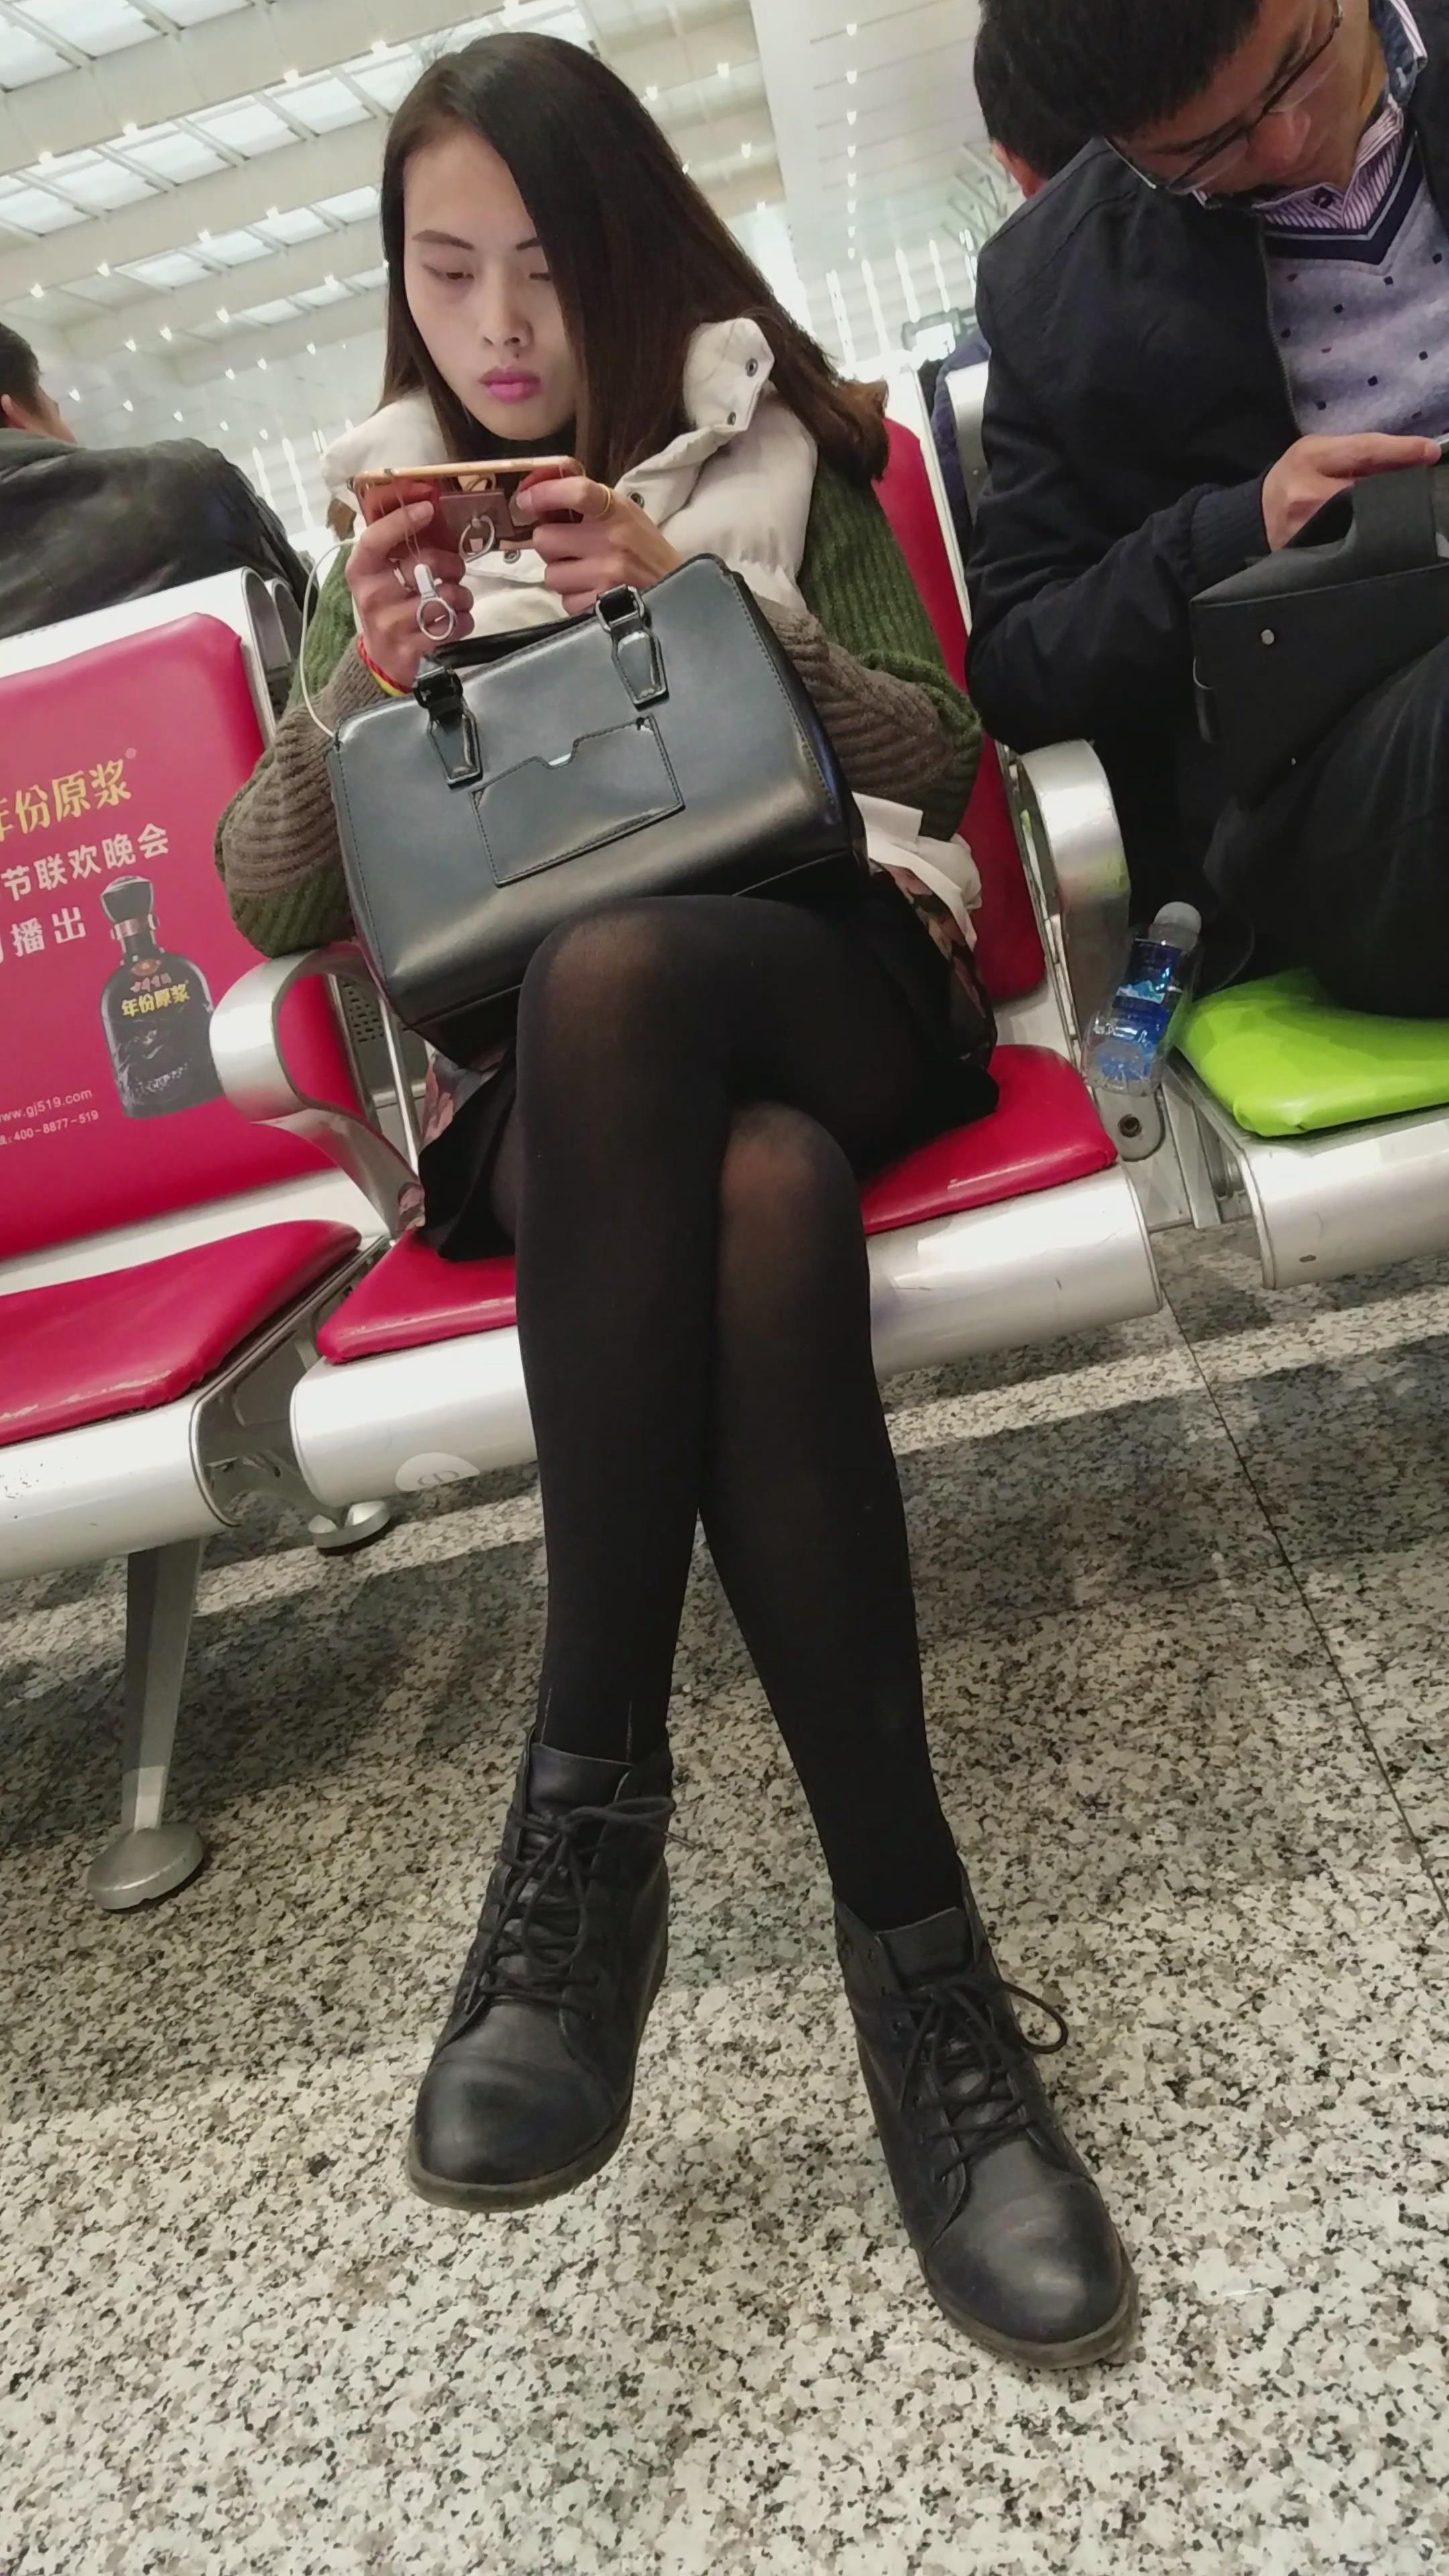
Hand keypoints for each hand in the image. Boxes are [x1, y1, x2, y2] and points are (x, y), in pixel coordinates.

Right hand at [345, 484, 473, 689]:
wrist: (381, 658)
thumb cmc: (386, 605)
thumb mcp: (379, 574)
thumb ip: (396, 546)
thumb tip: (429, 508)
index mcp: (361, 570)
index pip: (376, 539)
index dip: (402, 521)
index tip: (428, 508)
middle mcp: (373, 594)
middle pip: (425, 564)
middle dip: (452, 564)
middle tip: (456, 570)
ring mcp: (391, 623)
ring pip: (445, 596)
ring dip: (463, 595)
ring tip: (458, 598)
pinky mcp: (411, 646)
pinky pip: (453, 625)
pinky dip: (464, 621)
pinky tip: (456, 619)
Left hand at [514, 469, 680, 614]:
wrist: (678, 590)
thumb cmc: (644, 548)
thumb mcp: (625, 513)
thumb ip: (587, 499)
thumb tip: (537, 490)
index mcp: (616, 510)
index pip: (576, 492)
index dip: (543, 494)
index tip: (526, 501)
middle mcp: (610, 540)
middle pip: (544, 539)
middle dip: (551, 545)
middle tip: (568, 548)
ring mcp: (605, 575)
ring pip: (551, 574)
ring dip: (562, 574)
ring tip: (585, 573)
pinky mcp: (601, 605)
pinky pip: (565, 601)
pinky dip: (574, 598)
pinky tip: (594, 592)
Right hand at [1261, 433, 1440, 549]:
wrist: (1256, 516)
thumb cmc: (1294, 476)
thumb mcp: (1319, 451)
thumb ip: (1357, 452)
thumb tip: (1409, 457)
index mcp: (1310, 459)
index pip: (1365, 451)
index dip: (1401, 450)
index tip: (1430, 452)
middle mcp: (1307, 496)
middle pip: (1367, 491)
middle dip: (1394, 488)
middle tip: (1416, 485)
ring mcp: (1306, 531)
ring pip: (1360, 521)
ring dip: (1382, 515)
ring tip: (1394, 511)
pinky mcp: (1308, 555)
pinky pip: (1347, 545)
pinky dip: (1365, 538)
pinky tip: (1372, 534)